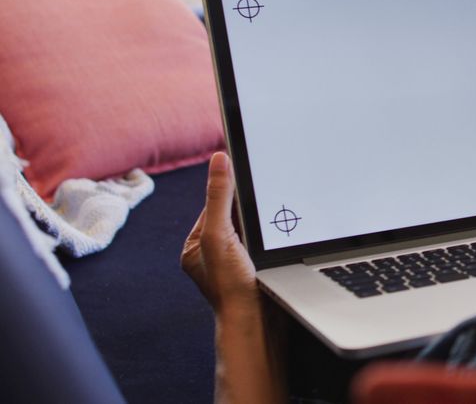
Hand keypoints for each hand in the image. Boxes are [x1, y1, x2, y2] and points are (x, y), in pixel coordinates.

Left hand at [181, 152, 258, 314]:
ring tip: (267, 232)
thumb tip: (219, 160)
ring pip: (249, 230)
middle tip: (260, 209)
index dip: (229, 191)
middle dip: (247, 210)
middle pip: (232, 216)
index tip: (245, 175)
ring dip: (260, 225)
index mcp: (195, 246)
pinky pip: (262, 243)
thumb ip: (219, 197)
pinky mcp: (253, 269)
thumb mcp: (219, 234)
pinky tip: (275, 242)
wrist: (255, 321)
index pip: (213, 206)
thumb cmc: (230, 285)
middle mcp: (212, 254)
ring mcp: (233, 263)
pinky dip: (269, 239)